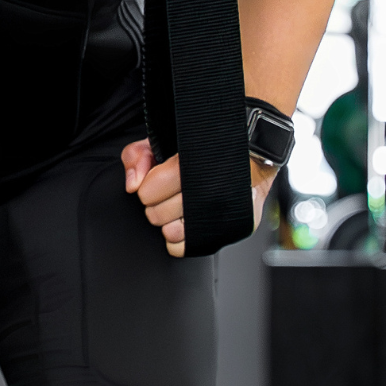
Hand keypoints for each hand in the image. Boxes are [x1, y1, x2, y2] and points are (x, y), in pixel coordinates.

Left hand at [123, 140, 280, 255]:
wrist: (252, 157)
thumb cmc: (206, 148)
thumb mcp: (167, 138)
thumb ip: (140, 155)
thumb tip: (132, 185)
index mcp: (193, 162)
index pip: (149, 191)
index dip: (148, 186)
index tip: (156, 180)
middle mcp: (210, 189)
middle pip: (156, 214)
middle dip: (156, 203)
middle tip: (168, 193)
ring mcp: (223, 212)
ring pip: (170, 233)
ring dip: (169, 222)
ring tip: (179, 207)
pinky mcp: (232, 229)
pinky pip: (186, 248)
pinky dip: (180, 239)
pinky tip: (186, 222)